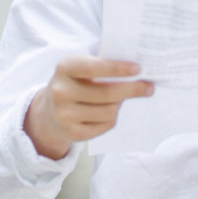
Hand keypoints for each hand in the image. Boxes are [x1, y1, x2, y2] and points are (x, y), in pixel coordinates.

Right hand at [24, 57, 153, 158]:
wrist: (48, 112)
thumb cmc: (74, 83)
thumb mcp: (80, 68)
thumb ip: (102, 65)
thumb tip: (137, 71)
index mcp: (65, 68)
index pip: (95, 67)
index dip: (118, 68)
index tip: (138, 68)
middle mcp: (61, 91)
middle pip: (108, 93)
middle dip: (133, 89)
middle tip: (149, 87)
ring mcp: (64, 115)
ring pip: (110, 111)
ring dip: (121, 104)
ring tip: (123, 99)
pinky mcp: (72, 133)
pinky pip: (105, 125)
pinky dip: (112, 118)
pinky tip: (110, 111)